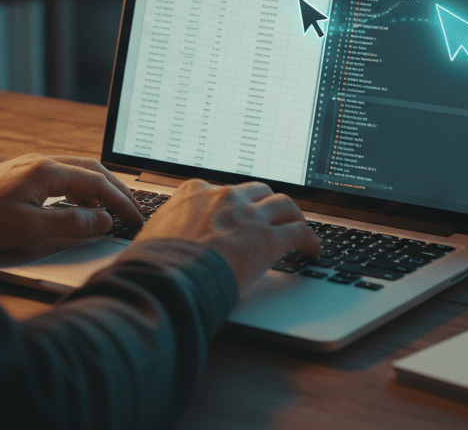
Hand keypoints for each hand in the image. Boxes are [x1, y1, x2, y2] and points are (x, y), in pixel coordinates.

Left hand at [0, 154, 142, 250]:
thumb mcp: (30, 229)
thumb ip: (72, 224)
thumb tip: (104, 220)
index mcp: (48, 171)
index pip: (99, 184)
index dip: (122, 203)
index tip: (136, 220)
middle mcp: (42, 161)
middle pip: (92, 170)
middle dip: (116, 191)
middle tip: (133, 211)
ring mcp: (30, 165)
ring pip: (76, 171)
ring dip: (98, 189)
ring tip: (110, 212)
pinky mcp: (20, 173)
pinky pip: (61, 176)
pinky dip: (78, 190)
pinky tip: (76, 207)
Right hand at [135, 179, 320, 289]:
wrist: (167, 278)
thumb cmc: (154, 263)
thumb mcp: (154, 234)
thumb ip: (167, 229)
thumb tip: (161, 242)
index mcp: (195, 191)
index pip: (223, 190)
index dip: (234, 203)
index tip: (238, 212)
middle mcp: (224, 196)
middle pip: (258, 191)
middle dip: (266, 203)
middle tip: (272, 217)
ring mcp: (248, 215)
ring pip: (284, 204)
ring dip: (293, 215)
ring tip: (298, 227)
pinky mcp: (267, 239)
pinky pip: (299, 233)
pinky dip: (310, 240)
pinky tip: (313, 250)